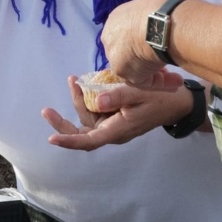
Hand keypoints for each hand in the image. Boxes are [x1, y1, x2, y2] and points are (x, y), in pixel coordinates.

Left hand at [42, 72, 192, 150]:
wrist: (175, 104)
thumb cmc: (159, 100)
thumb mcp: (139, 94)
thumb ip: (117, 96)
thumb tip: (96, 100)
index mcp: (117, 131)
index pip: (89, 141)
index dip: (69, 141)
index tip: (52, 139)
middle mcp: (111, 132)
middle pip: (82, 133)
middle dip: (63, 123)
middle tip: (46, 111)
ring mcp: (111, 126)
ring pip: (87, 119)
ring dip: (78, 101)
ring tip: (73, 80)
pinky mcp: (113, 118)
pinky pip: (94, 112)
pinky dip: (87, 99)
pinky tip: (83, 84)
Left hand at [101, 0, 178, 84]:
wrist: (159, 21)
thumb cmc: (161, 9)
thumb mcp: (153, 8)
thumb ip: (149, 19)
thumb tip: (158, 23)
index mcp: (116, 19)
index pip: (127, 37)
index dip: (143, 44)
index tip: (159, 47)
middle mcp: (110, 38)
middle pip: (129, 55)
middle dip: (147, 63)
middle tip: (166, 66)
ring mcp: (114, 56)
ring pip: (137, 70)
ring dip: (157, 75)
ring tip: (177, 79)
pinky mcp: (123, 72)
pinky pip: (144, 81)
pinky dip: (160, 84)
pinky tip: (176, 82)